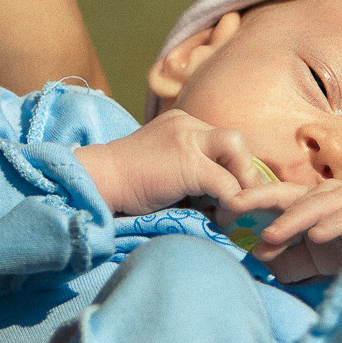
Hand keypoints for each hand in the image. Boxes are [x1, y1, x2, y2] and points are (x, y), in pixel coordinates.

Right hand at [74, 110, 265, 215]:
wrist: (98, 181)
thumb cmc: (126, 184)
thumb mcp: (163, 167)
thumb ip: (189, 173)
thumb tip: (219, 200)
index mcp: (181, 124)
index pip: (221, 141)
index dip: (232, 167)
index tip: (231, 193)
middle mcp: (187, 124)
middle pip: (234, 138)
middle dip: (244, 169)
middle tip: (240, 199)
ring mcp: (187, 139)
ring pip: (236, 148)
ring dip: (242, 179)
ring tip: (233, 207)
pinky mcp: (188, 162)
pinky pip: (226, 182)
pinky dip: (231, 202)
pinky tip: (221, 218)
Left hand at [223, 179, 341, 280]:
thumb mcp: (310, 261)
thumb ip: (284, 258)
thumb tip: (255, 253)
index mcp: (310, 203)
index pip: (274, 198)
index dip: (248, 201)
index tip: (219, 210)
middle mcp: (328, 196)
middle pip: (289, 193)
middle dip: (259, 197)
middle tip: (232, 206)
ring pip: (316, 204)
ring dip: (292, 219)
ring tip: (271, 235)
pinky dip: (332, 224)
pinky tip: (316, 236)